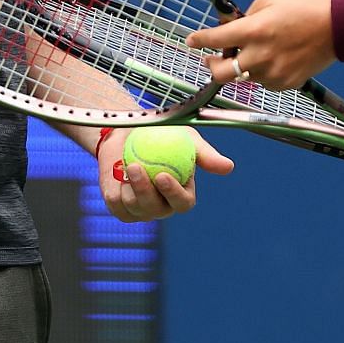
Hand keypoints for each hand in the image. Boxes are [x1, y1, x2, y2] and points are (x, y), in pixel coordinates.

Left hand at [97, 127, 235, 221]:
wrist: (128, 132)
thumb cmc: (162, 134)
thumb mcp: (186, 138)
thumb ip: (205, 154)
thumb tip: (228, 167)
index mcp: (182, 194)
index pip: (183, 203)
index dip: (173, 193)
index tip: (162, 175)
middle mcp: (163, 206)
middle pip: (157, 209)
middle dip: (145, 191)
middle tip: (137, 167)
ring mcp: (141, 210)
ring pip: (134, 207)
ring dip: (129, 185)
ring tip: (128, 162)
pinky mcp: (121, 209)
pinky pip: (116, 203)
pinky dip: (115, 186)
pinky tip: (117, 170)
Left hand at [187, 0, 333, 90]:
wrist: (336, 29)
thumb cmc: (303, 8)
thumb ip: (247, 15)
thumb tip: (232, 26)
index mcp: (254, 30)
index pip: (215, 39)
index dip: (199, 40)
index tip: (190, 41)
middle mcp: (259, 55)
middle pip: (221, 73)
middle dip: (211, 66)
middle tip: (211, 59)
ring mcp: (272, 73)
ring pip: (243, 77)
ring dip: (241, 67)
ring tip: (254, 53)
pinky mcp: (284, 84)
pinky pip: (263, 82)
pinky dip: (261, 73)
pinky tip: (273, 59)